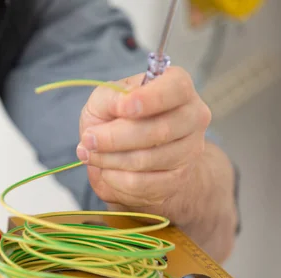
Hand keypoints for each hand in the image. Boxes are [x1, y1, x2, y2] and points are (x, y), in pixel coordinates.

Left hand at [78, 67, 236, 261]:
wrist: (153, 165)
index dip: (149, 99)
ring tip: (91, 158)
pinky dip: (117, 182)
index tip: (124, 107)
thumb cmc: (126, 128)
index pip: (174, 88)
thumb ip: (108, 101)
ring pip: (149, 162)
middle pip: (157, 131)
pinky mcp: (177, 185)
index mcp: (178, 90)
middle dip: (114, 139)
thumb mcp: (109, 105)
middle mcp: (193, 120)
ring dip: (110, 162)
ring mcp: (189, 154)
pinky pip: (143, 187)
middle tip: (87, 142)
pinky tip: (104, 175)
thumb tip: (109, 115)